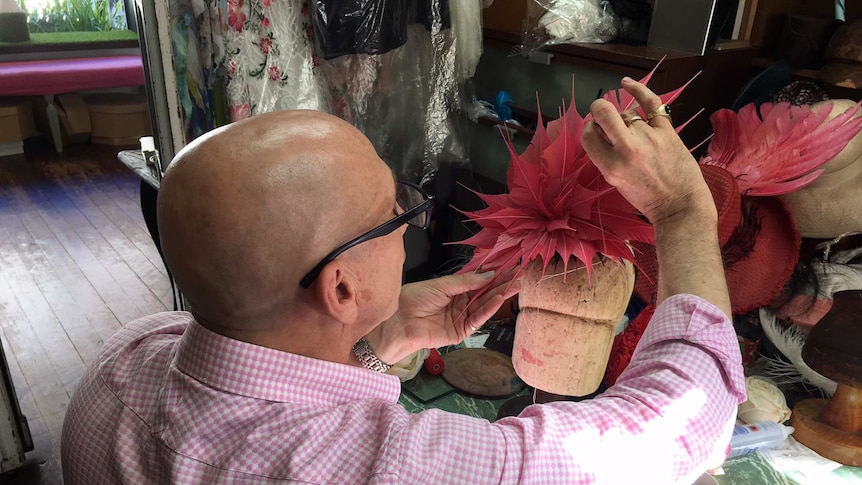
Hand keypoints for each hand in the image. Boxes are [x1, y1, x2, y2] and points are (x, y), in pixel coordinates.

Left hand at [367, 271, 519, 363]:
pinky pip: (477, 320)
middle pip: (485, 293)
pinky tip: (498, 299)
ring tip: (513, 286)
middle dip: (501, 284)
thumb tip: (488, 274)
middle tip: (518, 276)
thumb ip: (466, 281)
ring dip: (499, 296)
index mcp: (454, 289)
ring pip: (484, 306)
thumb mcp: (442, 285)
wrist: (399, 320)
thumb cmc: (414, 299)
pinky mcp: (460, 332)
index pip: (478, 281)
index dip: (493, 274)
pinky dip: (488, 310)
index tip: (508, 266)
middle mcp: (459, 303)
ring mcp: (460, 318)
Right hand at [581, 77, 714, 224]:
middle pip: (603, 112)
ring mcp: (648, 137)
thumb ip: (605, 157)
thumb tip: (600, 131)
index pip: (588, 134)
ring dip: (626, 119)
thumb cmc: (646, 198)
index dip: (589, 129)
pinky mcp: (666, 130)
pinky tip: (626, 84)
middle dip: (598, 109)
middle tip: (603, 116)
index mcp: (610, 166)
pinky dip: (638, 90)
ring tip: (634, 134)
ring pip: (627, 114)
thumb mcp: (615, 182)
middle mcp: (627, 149)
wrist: (680, 205)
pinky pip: (651, 103)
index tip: (596, 132)